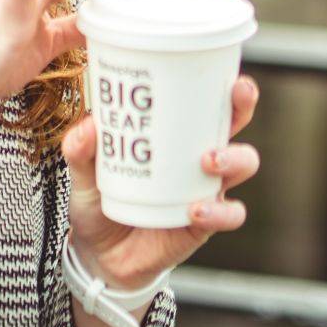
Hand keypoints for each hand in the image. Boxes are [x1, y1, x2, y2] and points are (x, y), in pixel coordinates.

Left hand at [63, 74, 259, 291]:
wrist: (100, 255)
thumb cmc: (102, 203)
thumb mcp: (86, 174)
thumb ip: (81, 151)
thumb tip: (88, 127)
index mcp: (179, 136)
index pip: (208, 101)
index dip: (223, 82)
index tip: (225, 70)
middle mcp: (201, 158)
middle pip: (237, 123)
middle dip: (242, 105)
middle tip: (234, 97)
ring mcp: (207, 189)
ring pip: (245, 163)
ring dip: (234, 157)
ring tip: (209, 161)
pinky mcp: (205, 223)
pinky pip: (230, 214)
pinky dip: (219, 211)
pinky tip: (196, 210)